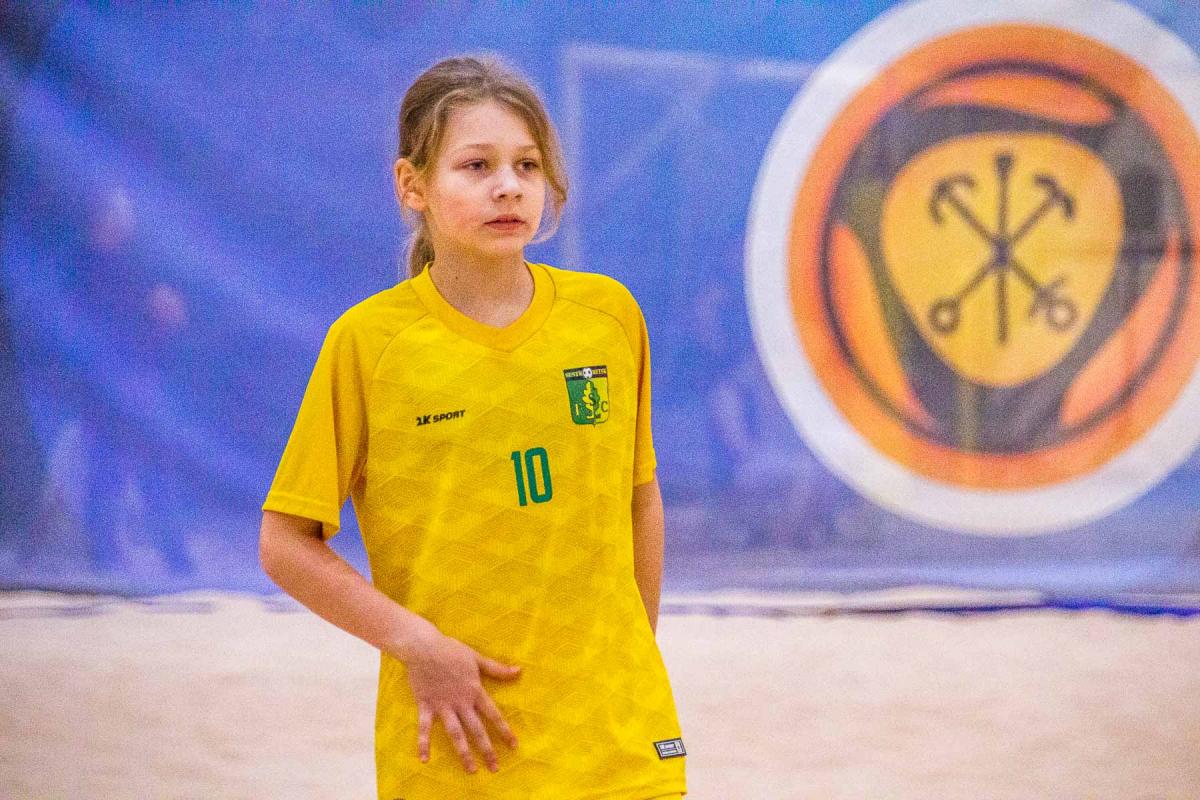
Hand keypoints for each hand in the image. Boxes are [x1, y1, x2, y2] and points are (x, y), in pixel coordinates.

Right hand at [401, 628, 520, 772]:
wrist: (423, 647)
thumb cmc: (451, 650)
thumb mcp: (477, 658)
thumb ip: (497, 668)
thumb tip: (519, 671)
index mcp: (474, 690)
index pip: (493, 714)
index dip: (504, 730)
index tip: (513, 745)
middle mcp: (460, 702)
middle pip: (476, 729)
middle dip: (487, 749)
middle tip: (495, 768)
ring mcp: (443, 705)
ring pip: (455, 733)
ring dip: (463, 752)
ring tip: (471, 770)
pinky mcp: (426, 705)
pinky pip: (424, 728)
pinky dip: (423, 743)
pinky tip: (424, 759)